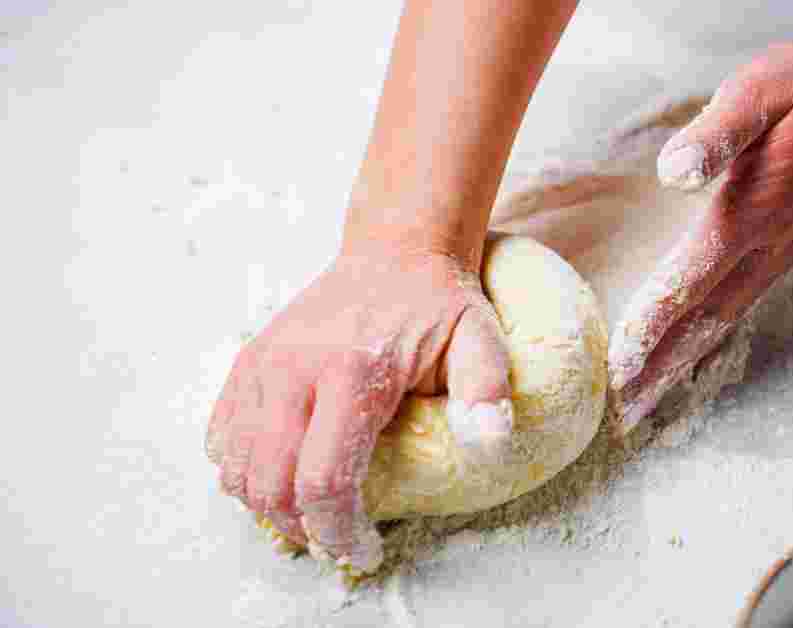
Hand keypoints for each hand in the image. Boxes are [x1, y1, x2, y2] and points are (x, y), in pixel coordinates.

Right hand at [205, 243, 511, 572]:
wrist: (394, 252)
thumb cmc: (437, 303)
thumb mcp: (480, 339)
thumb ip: (486, 390)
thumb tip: (490, 444)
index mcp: (351, 371)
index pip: (322, 480)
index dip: (339, 531)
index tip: (364, 550)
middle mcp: (294, 368)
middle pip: (270, 483)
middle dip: (302, 529)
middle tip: (338, 539)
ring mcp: (264, 364)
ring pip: (236, 466)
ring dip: (268, 504)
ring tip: (311, 513)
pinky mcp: (250, 361)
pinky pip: (221, 434)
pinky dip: (242, 469)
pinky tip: (282, 472)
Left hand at [608, 41, 792, 428]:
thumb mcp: (757, 92)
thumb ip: (717, 132)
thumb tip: (674, 172)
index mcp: (749, 213)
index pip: (688, 283)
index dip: (651, 326)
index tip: (617, 367)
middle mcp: (765, 247)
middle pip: (703, 322)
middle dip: (659, 368)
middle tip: (623, 414)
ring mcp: (776, 254)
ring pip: (720, 324)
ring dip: (680, 365)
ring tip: (645, 402)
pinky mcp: (779, 251)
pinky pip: (735, 309)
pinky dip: (704, 341)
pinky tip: (687, 356)